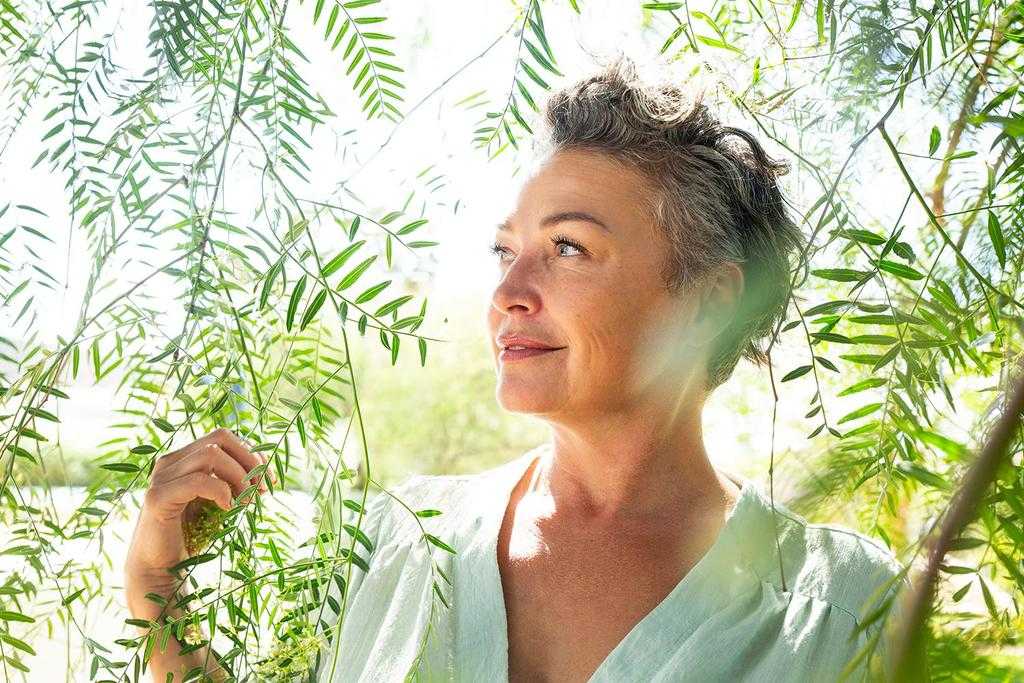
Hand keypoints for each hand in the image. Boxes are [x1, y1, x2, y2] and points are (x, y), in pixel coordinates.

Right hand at [124, 428, 274, 619]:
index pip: (225, 437)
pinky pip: (198, 481)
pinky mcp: (157, 498)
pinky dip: (221, 491)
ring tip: (245, 503)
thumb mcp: (219, 500)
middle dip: (249, 460)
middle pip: (220, 437)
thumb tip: (263, 467)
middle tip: (261, 489)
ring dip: (238, 476)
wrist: (160, 568)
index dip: (252, 453)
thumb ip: (232, 480)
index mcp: (185, 458)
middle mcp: (170, 462)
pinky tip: (228, 508)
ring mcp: (161, 477)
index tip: (269, 480)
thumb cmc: (191, 534)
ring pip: (211, 454)